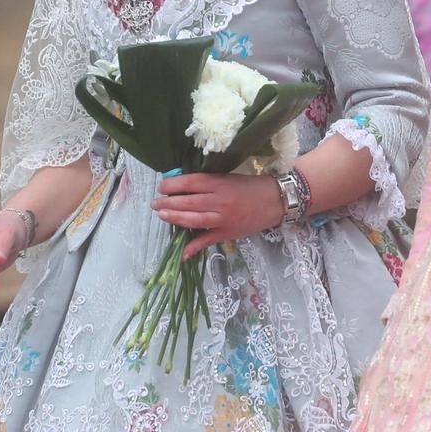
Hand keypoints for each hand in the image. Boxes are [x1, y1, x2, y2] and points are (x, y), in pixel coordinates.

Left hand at [152, 172, 286, 258]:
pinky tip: (181, 253)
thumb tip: (183, 187)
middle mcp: (220, 200)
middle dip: (168, 203)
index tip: (161, 187)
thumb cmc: (250, 186)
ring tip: (162, 216)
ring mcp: (223, 218)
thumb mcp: (228, 178)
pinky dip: (194, 247)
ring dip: (175, 218)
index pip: (191, 182)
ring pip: (194, 219)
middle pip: (189, 201)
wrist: (275, 201)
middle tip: (154, 204)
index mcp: (220, 183)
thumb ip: (208, 183)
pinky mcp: (228, 233)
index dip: (173, 185)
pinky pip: (207, 241)